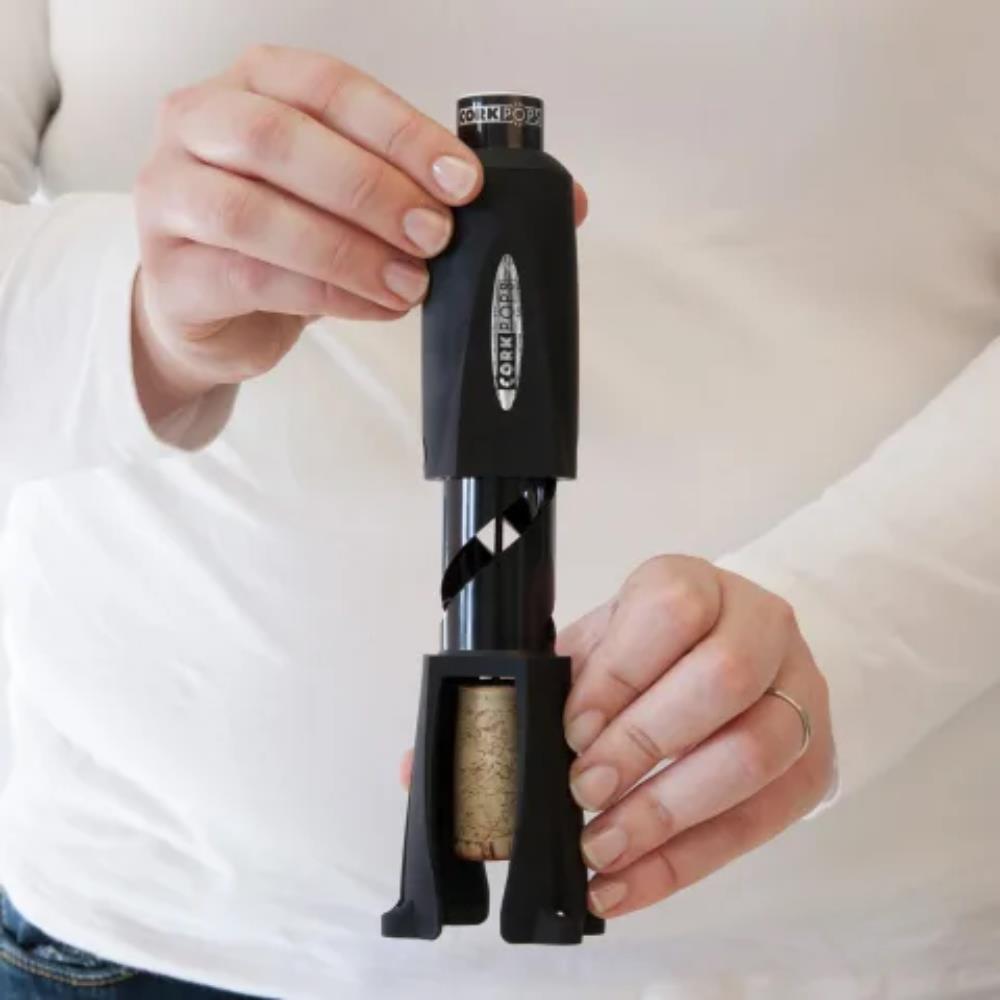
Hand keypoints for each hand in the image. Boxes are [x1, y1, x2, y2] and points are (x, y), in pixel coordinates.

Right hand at [132, 44, 588, 422]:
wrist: (211, 306)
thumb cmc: (289, 236)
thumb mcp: (354, 197)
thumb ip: (434, 188)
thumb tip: (560, 201)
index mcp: (255, 85)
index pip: (328, 85)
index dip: (400, 130)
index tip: (463, 180)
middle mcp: (201, 125)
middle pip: (281, 138)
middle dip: (374, 188)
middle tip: (438, 235)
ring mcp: (172, 196)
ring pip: (256, 211)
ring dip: (349, 249)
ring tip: (412, 283)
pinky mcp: (173, 271)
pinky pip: (252, 276)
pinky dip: (326, 292)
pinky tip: (376, 306)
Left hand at [558, 555, 834, 918]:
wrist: (737, 656)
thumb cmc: (656, 651)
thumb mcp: (605, 643)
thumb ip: (564, 680)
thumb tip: (491, 749)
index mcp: (704, 586)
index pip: (672, 613)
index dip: (620, 674)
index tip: (572, 729)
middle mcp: (764, 629)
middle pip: (723, 680)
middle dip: (645, 743)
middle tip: (584, 789)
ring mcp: (801, 696)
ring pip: (753, 755)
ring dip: (667, 814)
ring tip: (601, 847)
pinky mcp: (812, 764)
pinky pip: (757, 824)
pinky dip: (683, 865)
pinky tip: (625, 886)